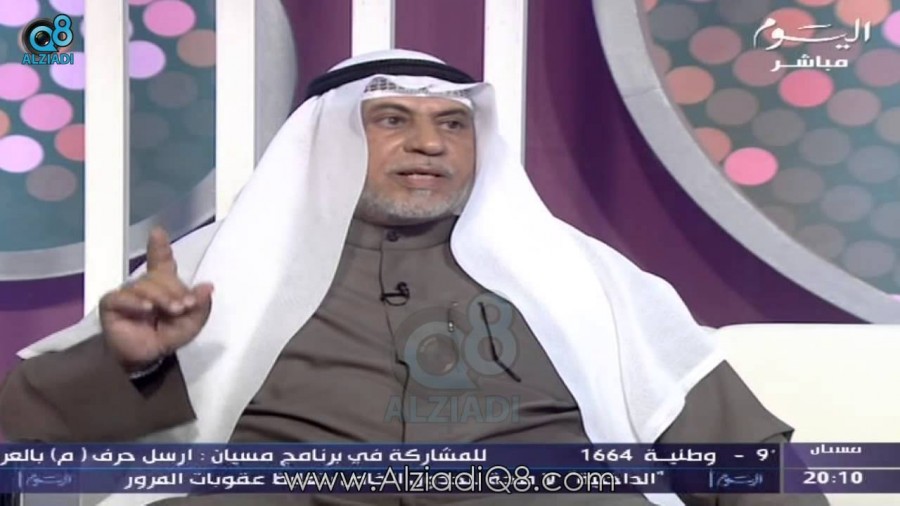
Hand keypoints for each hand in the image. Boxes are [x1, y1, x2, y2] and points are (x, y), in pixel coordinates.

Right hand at [99, 226, 213, 371]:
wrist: (146, 358)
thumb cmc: (167, 336)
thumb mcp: (191, 324)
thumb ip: (200, 306)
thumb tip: (208, 286)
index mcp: (164, 283)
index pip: (161, 260)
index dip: (159, 247)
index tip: (157, 232)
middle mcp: (145, 284)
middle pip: (160, 277)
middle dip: (175, 291)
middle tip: (185, 306)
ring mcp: (127, 293)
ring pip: (145, 286)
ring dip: (161, 298)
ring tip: (172, 311)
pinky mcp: (112, 305)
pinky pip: (122, 298)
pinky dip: (136, 302)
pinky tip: (146, 308)